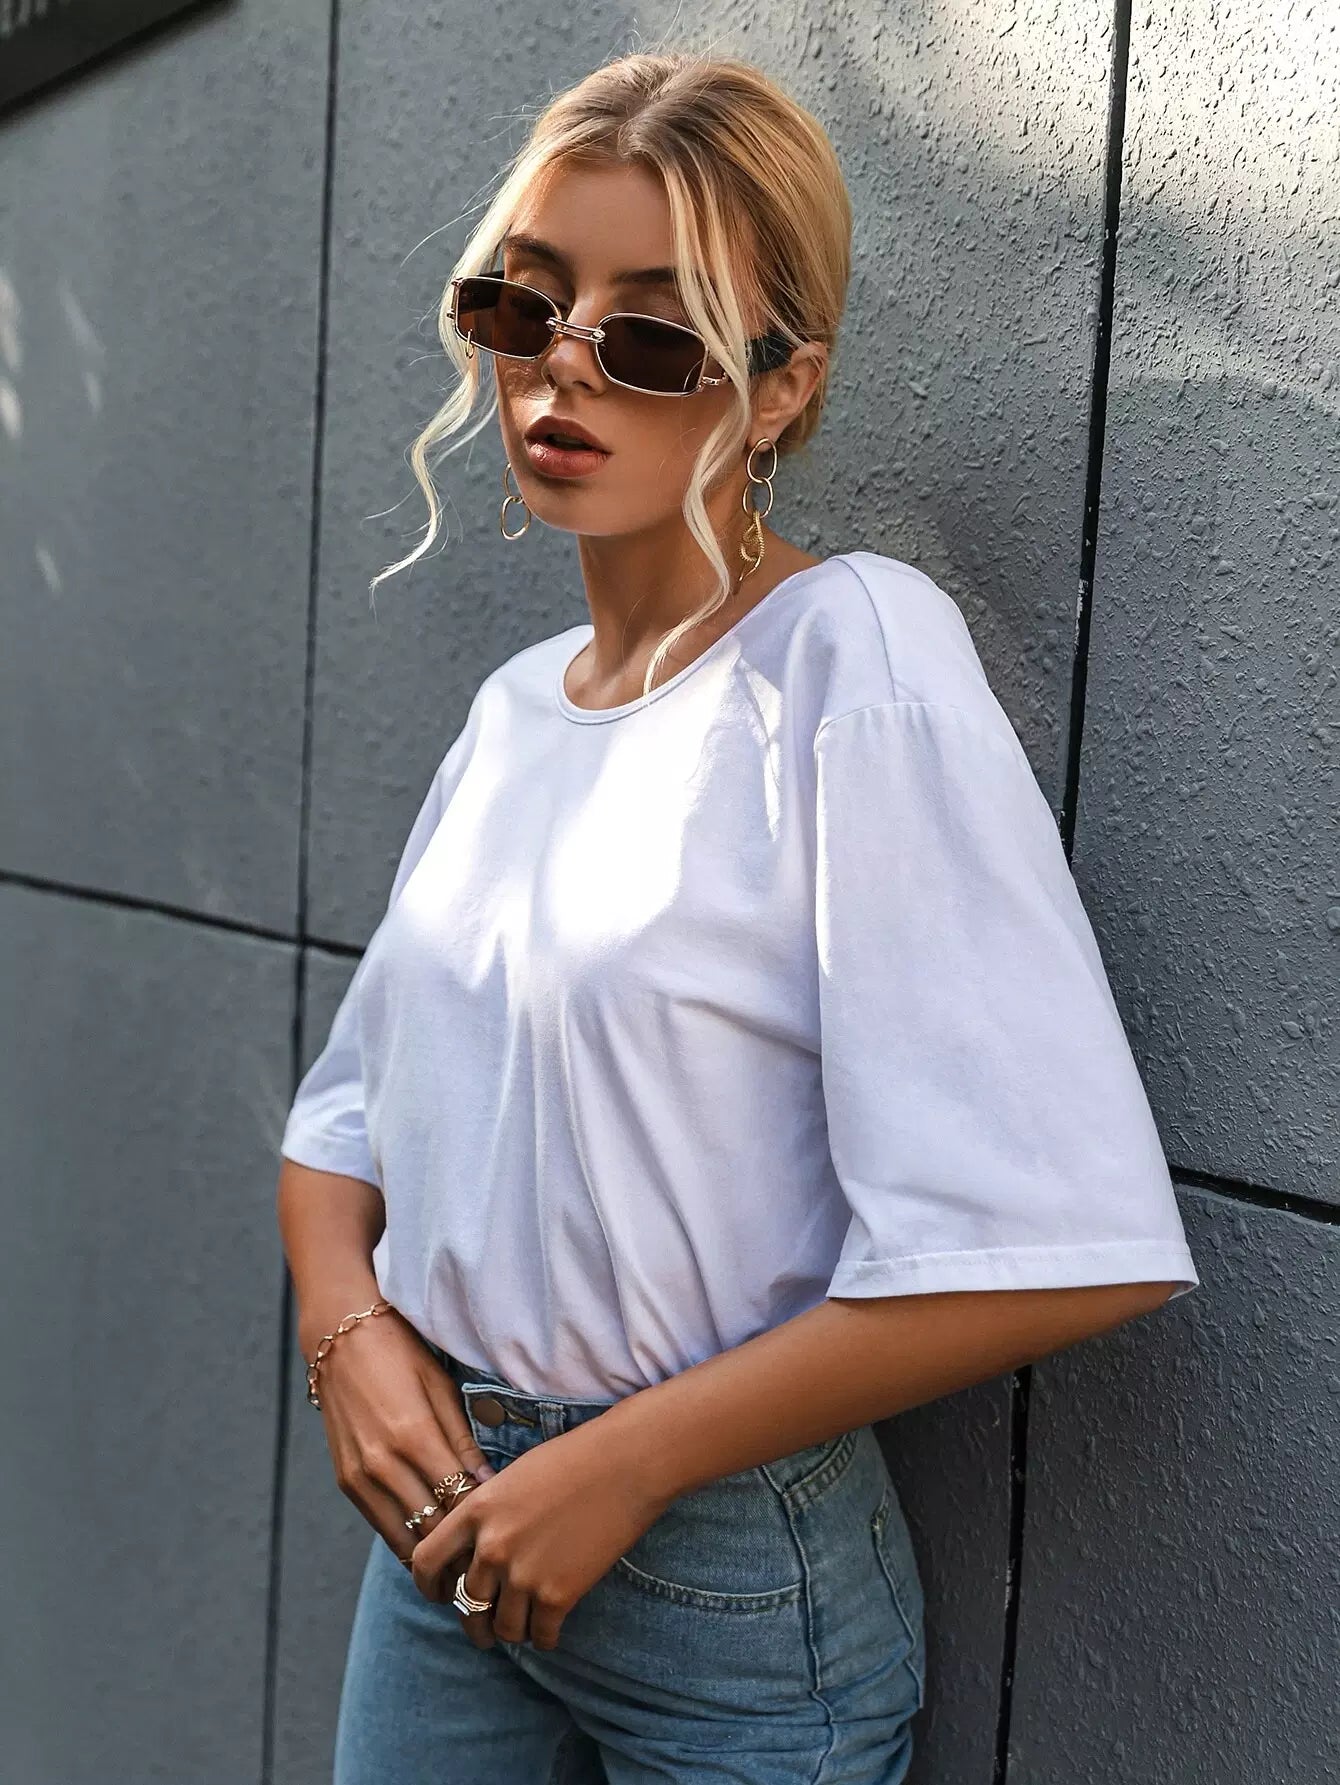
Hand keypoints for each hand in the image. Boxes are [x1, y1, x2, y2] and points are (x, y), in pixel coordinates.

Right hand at [306, 1304, 496, 1566]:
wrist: (340, 1340)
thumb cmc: (400, 1355)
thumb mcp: (441, 1388)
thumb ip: (463, 1442)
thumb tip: (491, 1486)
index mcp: (414, 1436)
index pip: (457, 1501)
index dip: (481, 1525)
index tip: (503, 1535)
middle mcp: (383, 1464)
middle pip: (430, 1530)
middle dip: (460, 1553)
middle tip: (488, 1565)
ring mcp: (359, 1476)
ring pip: (401, 1540)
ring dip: (431, 1557)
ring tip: (461, 1568)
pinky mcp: (344, 1481)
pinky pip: (380, 1525)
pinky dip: (405, 1539)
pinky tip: (429, 1543)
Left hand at [410, 1413, 674, 1651]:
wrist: (625, 1465)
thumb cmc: (573, 1460)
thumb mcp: (513, 1478)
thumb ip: (488, 1515)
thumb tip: (476, 1551)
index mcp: (475, 1511)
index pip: (426, 1562)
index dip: (429, 1586)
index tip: (442, 1595)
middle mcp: (491, 1547)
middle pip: (466, 1604)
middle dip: (476, 1619)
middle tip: (487, 1624)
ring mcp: (523, 1574)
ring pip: (503, 1628)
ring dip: (512, 1631)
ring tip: (524, 1625)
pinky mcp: (557, 1595)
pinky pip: (540, 1636)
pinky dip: (545, 1638)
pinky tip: (552, 1630)